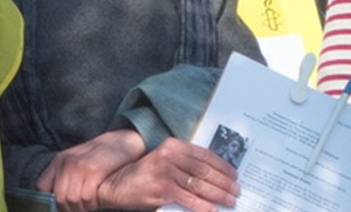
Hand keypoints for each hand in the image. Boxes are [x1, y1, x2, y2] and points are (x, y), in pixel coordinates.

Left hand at [36, 129, 144, 211]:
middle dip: (69, 209)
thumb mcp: (78, 160)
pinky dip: (91, 204)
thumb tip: (57, 199)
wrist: (124, 140)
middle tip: (80, 210)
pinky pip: (86, 197)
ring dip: (81, 208)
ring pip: (72, 200)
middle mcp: (67, 162)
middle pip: (59, 198)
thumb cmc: (102, 155)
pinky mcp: (94, 170)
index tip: (62, 206)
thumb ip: (66, 175)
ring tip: (89, 206)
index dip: (50, 200)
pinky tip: (96, 201)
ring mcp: (80, 166)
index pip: (42, 187)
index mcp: (60, 159)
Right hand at [94, 137, 239, 211]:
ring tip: (230, 201)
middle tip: (236, 191)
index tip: (234, 175)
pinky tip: (212, 209)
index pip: (205, 155)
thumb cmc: (143, 174)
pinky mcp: (162, 188)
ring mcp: (166, 171)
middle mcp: (171, 155)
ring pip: (200, 184)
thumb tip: (212, 176)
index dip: (223, 166)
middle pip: (205, 170)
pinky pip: (188, 198)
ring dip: (218, 194)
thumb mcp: (163, 161)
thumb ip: (183, 164)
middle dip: (224, 182)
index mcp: (174, 145)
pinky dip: (202, 205)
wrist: (114, 183)